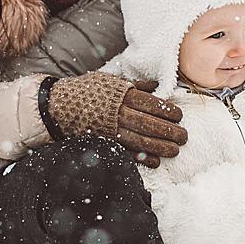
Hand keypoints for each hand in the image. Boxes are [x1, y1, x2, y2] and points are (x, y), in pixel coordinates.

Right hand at [46, 73, 185, 167]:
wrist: (60, 106)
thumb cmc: (89, 92)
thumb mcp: (112, 82)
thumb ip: (136, 86)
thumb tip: (157, 88)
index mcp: (124, 96)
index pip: (153, 104)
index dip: (169, 111)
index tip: (179, 116)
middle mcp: (120, 113)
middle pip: (151, 124)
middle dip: (171, 132)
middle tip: (184, 136)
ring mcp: (113, 130)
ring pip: (143, 141)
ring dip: (162, 147)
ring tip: (175, 150)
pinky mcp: (106, 143)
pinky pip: (128, 153)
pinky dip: (144, 158)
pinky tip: (156, 161)